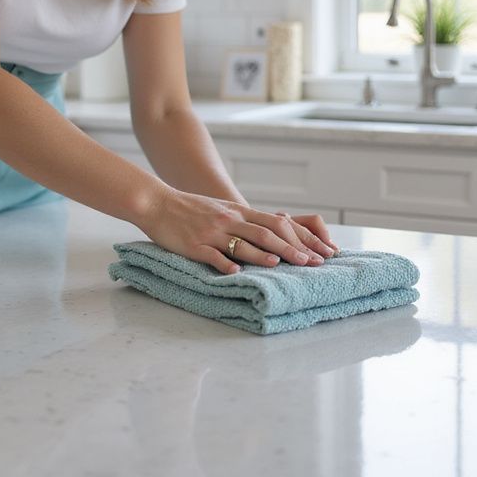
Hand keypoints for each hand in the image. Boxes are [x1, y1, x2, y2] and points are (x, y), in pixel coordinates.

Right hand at [139, 188, 337, 273]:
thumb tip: (271, 232)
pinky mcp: (194, 245)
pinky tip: (237, 273)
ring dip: (264, 256)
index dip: (299, 238)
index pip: (276, 224)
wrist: (158, 203)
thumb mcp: (223, 208)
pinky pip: (212, 255)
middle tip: (312, 263)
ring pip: (243, 243)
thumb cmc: (191, 209)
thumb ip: (245, 220)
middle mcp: (229, 220)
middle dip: (291, 249)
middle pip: (266, 234)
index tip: (318, 251)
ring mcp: (212, 232)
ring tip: (284, 265)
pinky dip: (226, 264)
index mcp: (238, 212)